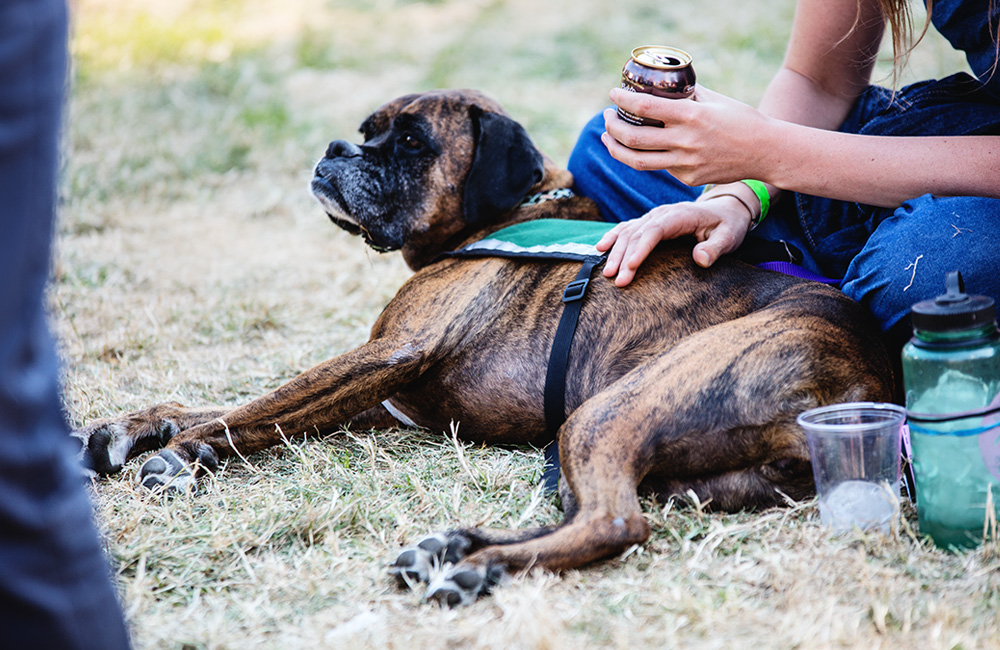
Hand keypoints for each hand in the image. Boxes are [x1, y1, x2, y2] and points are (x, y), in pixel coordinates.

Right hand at [596, 196, 752, 285]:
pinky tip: (600, 248)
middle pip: (637, 233)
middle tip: (616, 280)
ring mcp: (654, 217)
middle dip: (624, 257)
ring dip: (616, 252)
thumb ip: (716, 248)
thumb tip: (700, 259)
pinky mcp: (650, 222)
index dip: (641, 248)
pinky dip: (613, 237)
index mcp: (681, 215)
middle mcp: (663, 213)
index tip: (631, 267)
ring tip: (606, 273)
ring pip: (628, 232)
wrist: (726, 210)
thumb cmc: (728, 225)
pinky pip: (627, 228)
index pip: (655, 230)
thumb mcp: (729, 236)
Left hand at [602, 86, 772, 185]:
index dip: (622, 101)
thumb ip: (687, 95)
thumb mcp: (714, 99)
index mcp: (690, 116)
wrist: (765, 152)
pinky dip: (648, 156)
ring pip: (638, 161)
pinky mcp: (688, 179)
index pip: (643, 108)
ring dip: (616, 149)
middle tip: (606, 118)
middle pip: (632, 138)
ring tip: (607, 138)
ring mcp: (685, 164)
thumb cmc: (742, 120)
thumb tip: (664, 86)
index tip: (612, 95)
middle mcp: (685, 141)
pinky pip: (661, 168)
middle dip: (611, 127)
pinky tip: (645, 148)